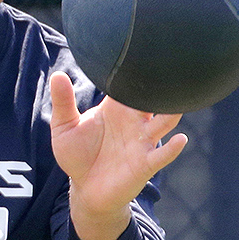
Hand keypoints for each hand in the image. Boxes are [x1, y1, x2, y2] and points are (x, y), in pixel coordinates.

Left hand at [50, 72, 187, 239]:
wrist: (85, 189)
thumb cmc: (77, 155)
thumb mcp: (64, 127)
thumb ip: (63, 102)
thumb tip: (58, 75)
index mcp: (117, 108)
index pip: (131, 84)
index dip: (138, 70)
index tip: (143, 50)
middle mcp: (135, 121)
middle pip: (154, 99)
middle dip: (162, 87)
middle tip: (169, 70)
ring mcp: (142, 142)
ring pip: (164, 122)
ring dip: (172, 112)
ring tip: (179, 101)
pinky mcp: (145, 164)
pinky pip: (162, 155)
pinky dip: (172, 148)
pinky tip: (180, 139)